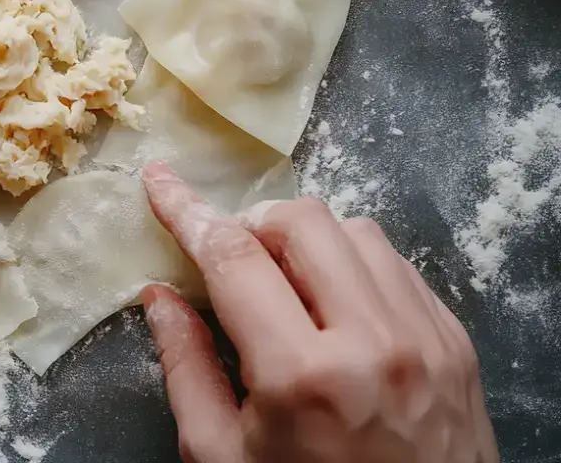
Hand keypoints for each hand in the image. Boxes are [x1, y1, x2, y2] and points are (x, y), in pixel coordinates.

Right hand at [139, 161, 498, 462]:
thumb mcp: (221, 456)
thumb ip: (185, 368)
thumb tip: (160, 296)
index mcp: (303, 376)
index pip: (234, 258)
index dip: (187, 211)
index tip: (160, 182)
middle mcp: (374, 343)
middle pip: (303, 222)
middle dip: (253, 224)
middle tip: (231, 258)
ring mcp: (426, 339)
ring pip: (357, 231)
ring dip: (307, 242)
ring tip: (286, 286)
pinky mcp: (457, 344)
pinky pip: (398, 265)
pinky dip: (354, 266)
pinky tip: (334, 306)